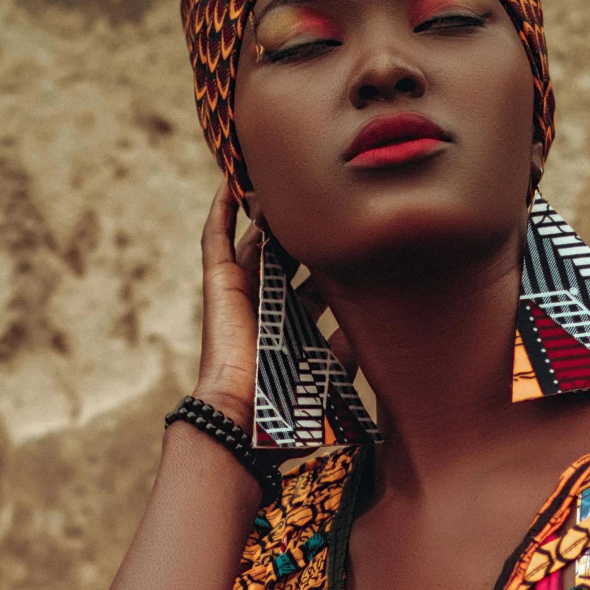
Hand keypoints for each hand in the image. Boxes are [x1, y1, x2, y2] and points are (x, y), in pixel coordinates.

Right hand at [190, 181, 355, 435]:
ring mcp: (240, 289)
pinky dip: (221, 208)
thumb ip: (349, 344)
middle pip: (283, 252)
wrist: (249, 413)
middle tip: (320, 196)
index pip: (311, 279)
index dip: (327, 257)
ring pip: (252, 236)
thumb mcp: (332, 368)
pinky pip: (215, 237)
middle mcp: (265, 301)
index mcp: (291, 321)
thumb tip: (374, 320)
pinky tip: (231, 180)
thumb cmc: (289, 403)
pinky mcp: (218, 283)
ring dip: (265, 208)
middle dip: (299, 226)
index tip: (350, 235)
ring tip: (280, 176)